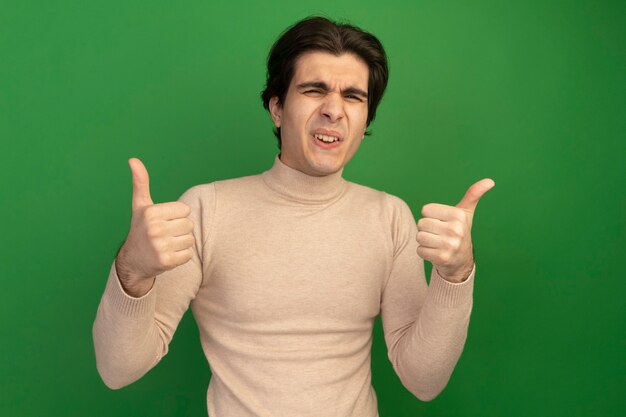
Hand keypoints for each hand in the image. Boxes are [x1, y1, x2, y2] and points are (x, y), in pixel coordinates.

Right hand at [115, 158, 194, 296]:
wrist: (132, 261)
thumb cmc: (140, 229)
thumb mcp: (140, 205)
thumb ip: (140, 182)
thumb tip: (133, 159)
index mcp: (151, 212)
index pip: (185, 210)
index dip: (177, 216)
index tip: (163, 221)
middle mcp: (154, 228)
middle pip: (189, 225)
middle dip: (180, 230)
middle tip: (164, 235)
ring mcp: (160, 246)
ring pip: (190, 240)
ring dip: (181, 243)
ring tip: (166, 244)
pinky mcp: (166, 261)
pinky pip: (188, 254)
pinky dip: (181, 256)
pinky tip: (168, 255)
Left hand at [416, 179, 494, 282]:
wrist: (461, 260)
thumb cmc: (460, 231)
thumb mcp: (466, 212)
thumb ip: (473, 194)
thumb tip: (490, 181)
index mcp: (459, 215)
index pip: (426, 210)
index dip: (431, 216)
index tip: (442, 222)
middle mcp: (456, 230)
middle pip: (421, 223)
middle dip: (427, 229)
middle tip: (439, 234)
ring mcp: (450, 245)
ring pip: (419, 237)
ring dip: (425, 241)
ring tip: (437, 243)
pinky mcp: (442, 257)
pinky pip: (420, 250)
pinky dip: (424, 252)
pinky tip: (435, 252)